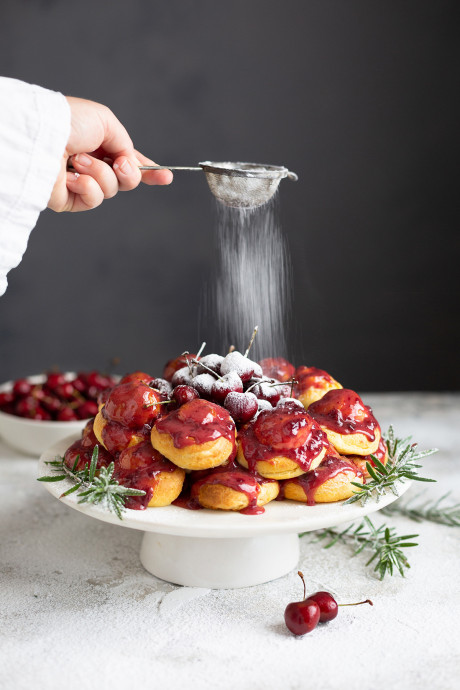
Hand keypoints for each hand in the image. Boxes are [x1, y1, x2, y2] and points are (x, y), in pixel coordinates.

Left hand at [48, 97, 172, 211]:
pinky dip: (87, 187)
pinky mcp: (70, 199)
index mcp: (99, 143)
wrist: (42, 137)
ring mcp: (80, 182)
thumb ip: (125, 144)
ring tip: (78, 160)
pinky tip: (70, 176)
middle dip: (129, 174)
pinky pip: (93, 200)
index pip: (128, 161)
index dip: (148, 170)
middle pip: (126, 181)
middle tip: (120, 165)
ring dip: (100, 174)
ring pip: (111, 190)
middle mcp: (91, 164)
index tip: (166, 177)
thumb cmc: (68, 122)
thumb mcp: (106, 122)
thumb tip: (129, 162)